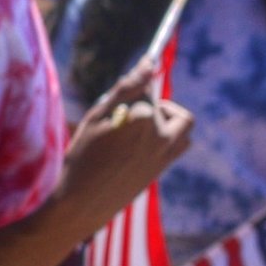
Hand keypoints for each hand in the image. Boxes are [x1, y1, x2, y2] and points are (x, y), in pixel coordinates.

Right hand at [59, 61, 193, 231]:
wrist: (84, 203)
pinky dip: (166, 137)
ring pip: (182, 125)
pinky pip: (179, 144)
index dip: (127, 94)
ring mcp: (166, 154)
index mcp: (142, 119)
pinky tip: (139, 145)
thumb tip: (149, 63)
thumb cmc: (84, 156)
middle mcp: (161, 136)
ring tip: (137, 129)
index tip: (114, 102)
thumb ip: (126, 88)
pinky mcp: (164, 168)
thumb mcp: (97, 117)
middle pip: (164, 108)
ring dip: (166, 121)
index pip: (143, 92)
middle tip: (122, 118)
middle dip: (147, 107)